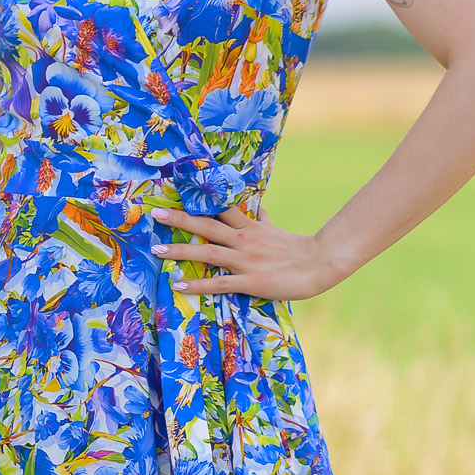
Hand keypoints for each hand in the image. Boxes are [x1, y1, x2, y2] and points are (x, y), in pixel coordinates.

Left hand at [150, 202, 340, 300]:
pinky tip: (179, 284)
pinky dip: (198, 285)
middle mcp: (243, 240)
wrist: (319, 264)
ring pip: (208, 252)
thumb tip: (257, 206)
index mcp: (249, 226)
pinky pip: (219, 284)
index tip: (178, 189)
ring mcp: (245, 260)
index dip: (199, 198)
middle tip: (156, 213)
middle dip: (180, 219)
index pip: (220, 207)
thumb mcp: (276, 229)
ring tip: (157, 249)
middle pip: (207, 226)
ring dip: (181, 250)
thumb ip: (262, 218)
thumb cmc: (296, 248)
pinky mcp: (250, 281)